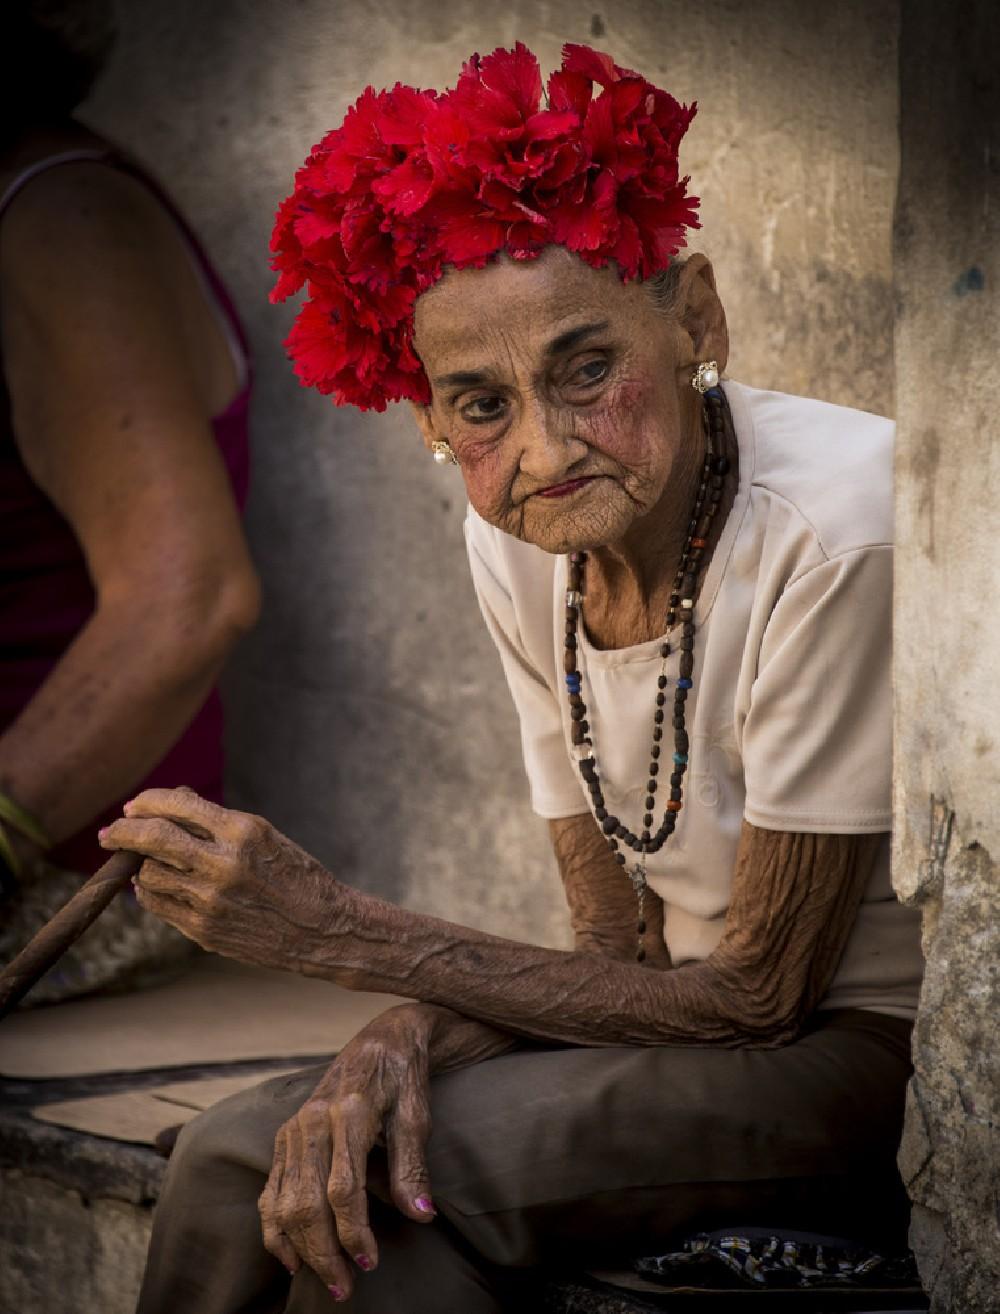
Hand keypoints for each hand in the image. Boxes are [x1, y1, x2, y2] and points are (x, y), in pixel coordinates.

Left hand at [97, 787, 341, 969]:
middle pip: (151, 839)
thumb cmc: (293, 874)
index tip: (134, 806)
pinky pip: (158, 905)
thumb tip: (169, 803)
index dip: (147, 802)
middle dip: (122, 831)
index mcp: (242, 831)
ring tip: (146, 862)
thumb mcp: (264, 834)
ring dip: (140, 865)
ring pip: (148, 874)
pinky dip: (149, 892)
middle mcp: (223, 864)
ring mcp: (211, 900)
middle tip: (109, 832)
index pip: (176, 806)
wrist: (321, 928)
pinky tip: (155, 886)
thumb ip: (215, 821)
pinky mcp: (204, 930)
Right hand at [258, 1005, 437, 1300]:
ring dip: (301, 1248)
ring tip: (326, 1279)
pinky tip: (291, 1257)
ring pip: (284, 1201)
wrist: (383, 1039)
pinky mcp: (285, 1135)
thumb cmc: (404, 1076)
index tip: (371, 1262)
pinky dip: (274, 1228)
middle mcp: (313, 1120)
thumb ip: (412, 1165)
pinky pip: (270, 1190)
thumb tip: (421, 1216)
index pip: (343, 1187)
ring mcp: (294, 1128)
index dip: (354, 1231)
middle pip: (307, 1201)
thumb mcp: (417, 1113)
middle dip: (324, 1251)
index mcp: (350, 1112)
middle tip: (345, 1288)